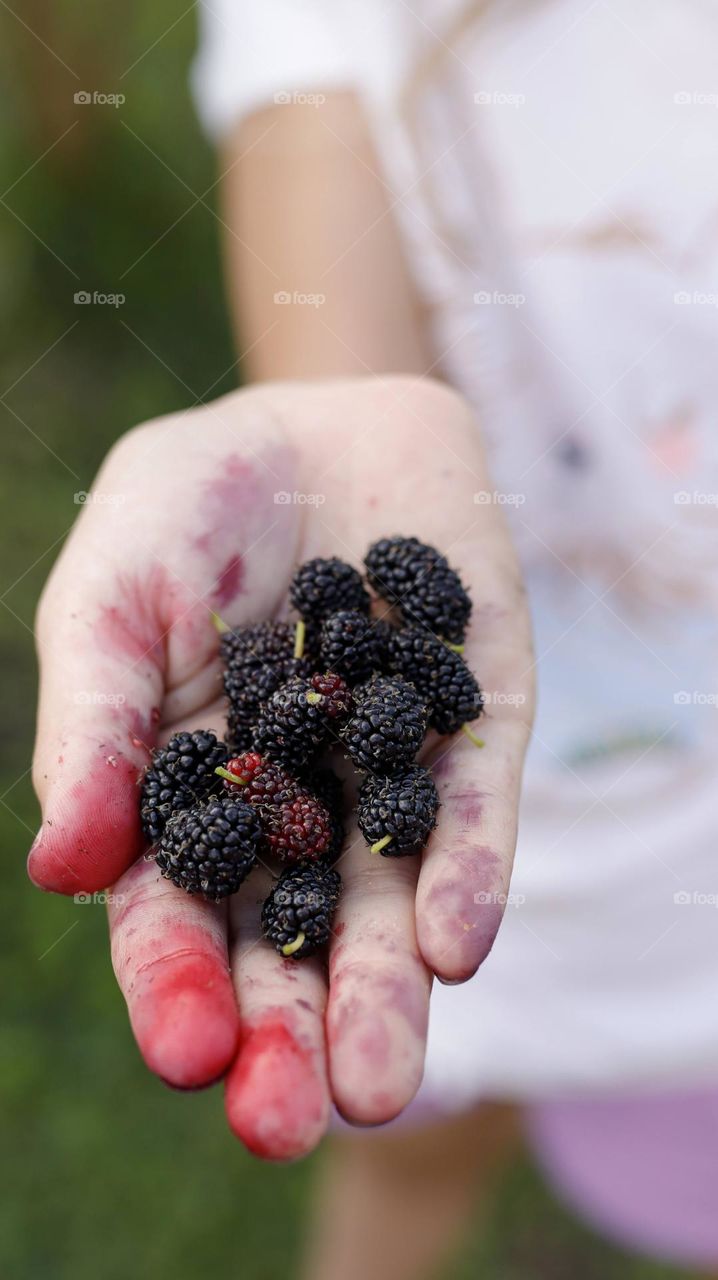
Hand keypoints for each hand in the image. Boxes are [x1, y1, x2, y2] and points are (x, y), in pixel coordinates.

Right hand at [29, 376, 533, 1158]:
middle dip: (286, 1030)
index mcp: (190, 790)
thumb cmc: (193, 506)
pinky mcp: (471, 725)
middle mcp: (293, 804)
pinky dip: (465, 872)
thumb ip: (94, 724)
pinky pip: (472, 811)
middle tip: (288, 1124)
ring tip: (380, 1086)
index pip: (176, 909)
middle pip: (286, 937)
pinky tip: (453, 942)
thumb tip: (62, 868)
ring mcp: (388, 770)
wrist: (324, 416)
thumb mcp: (112, 594)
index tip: (184, 1053)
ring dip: (384, 992)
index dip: (174, 982)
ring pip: (385, 901)